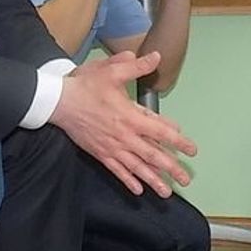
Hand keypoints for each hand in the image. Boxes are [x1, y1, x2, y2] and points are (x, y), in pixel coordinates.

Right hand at [50, 51, 195, 196]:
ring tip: (166, 193)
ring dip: (153, 180)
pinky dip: (128, 181)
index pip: (161, 132)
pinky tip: (137, 190)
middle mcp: (124, 136)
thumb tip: (156, 57)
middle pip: (153, 156)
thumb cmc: (85, 86)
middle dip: (171, 169)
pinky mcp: (100, 153)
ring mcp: (112, 148)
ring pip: (137, 168)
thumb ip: (135, 66)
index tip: (192, 150)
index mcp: (131, 117)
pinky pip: (117, 170)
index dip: (179, 142)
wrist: (58, 102)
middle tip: (186, 179)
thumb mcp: (111, 71)